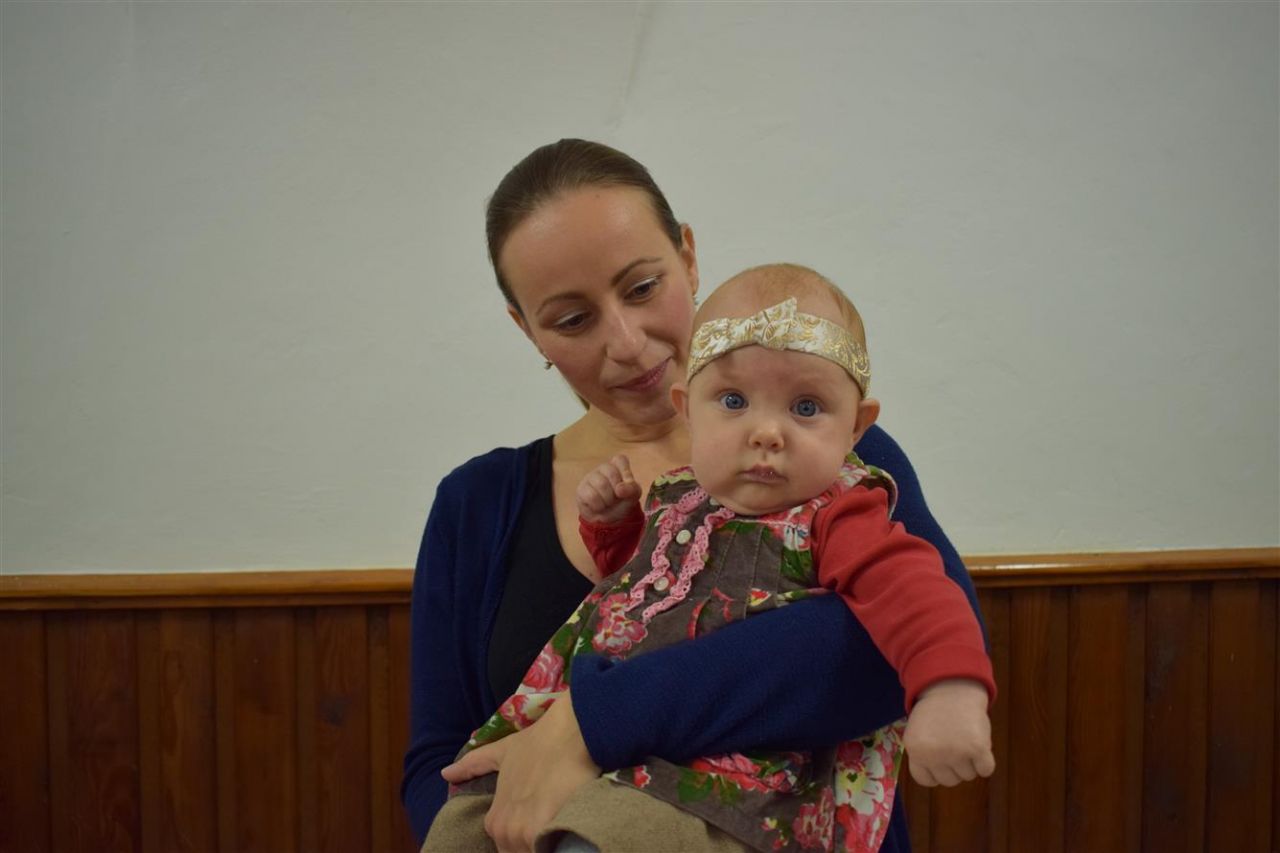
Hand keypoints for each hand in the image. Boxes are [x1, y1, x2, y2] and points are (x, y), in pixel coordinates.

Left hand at [441, 693, 600, 852]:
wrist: (572, 733)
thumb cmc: (539, 743)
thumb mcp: (503, 752)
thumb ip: (474, 764)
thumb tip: (446, 773)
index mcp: (495, 822)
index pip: (508, 851)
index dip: (526, 840)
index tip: (539, 826)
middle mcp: (505, 832)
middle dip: (535, 845)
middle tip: (551, 826)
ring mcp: (524, 835)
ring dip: (547, 846)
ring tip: (560, 826)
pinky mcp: (545, 834)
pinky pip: (551, 850)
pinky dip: (559, 845)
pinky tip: (567, 832)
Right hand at [576, 454, 641, 524]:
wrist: (607, 520)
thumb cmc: (621, 503)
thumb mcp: (633, 496)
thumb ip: (632, 489)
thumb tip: (620, 488)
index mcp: (617, 466)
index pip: (620, 459)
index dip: (626, 472)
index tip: (629, 485)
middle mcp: (602, 468)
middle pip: (611, 473)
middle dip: (617, 491)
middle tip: (617, 498)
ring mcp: (590, 478)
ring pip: (601, 484)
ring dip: (608, 500)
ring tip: (607, 503)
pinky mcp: (581, 489)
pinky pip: (592, 496)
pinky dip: (599, 506)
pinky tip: (598, 506)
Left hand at [902, 678, 994, 786]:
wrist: (952, 688)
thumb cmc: (935, 711)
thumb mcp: (917, 732)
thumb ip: (923, 755)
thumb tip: (936, 778)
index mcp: (916, 750)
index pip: (925, 780)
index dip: (935, 772)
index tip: (940, 761)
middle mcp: (934, 755)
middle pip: (949, 781)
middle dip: (953, 767)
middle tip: (955, 745)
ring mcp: (956, 752)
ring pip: (968, 776)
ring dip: (970, 762)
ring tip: (965, 739)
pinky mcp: (978, 748)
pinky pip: (986, 769)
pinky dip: (985, 762)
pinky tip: (979, 746)